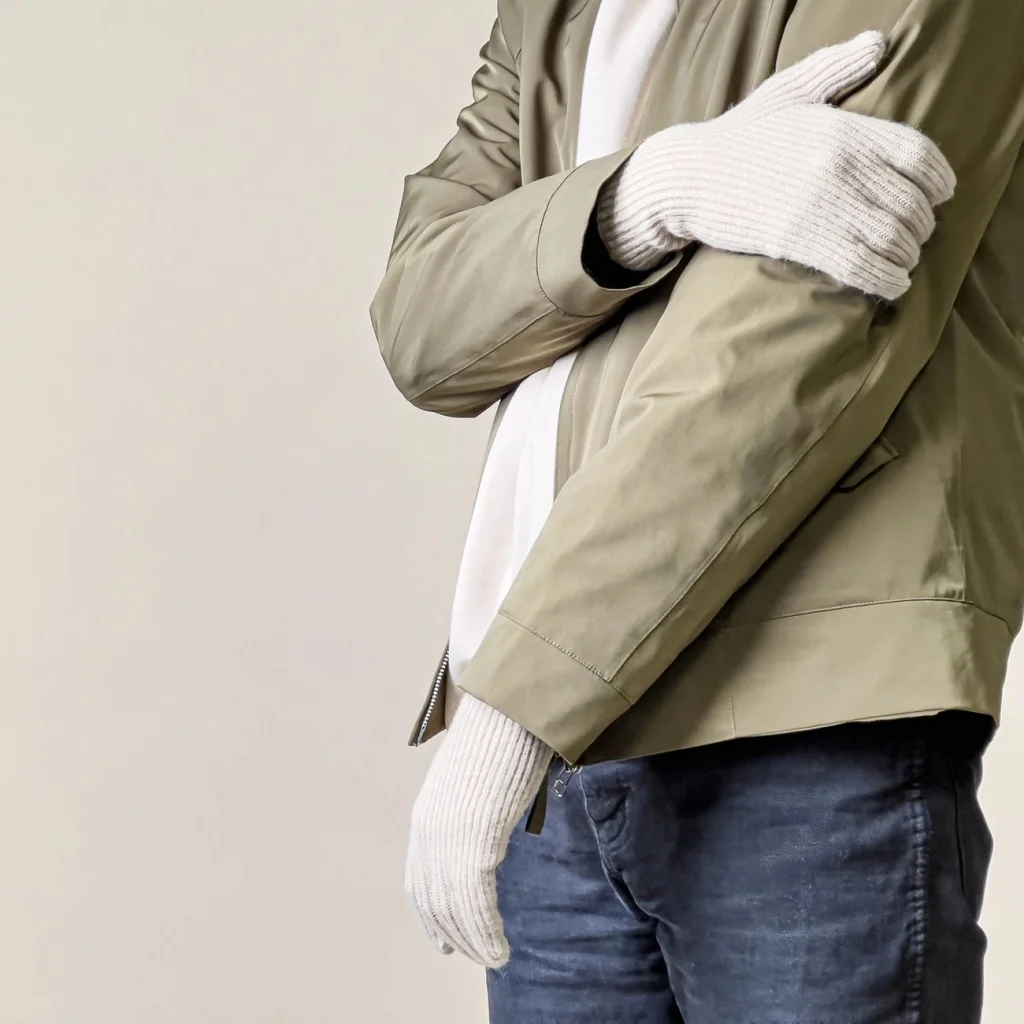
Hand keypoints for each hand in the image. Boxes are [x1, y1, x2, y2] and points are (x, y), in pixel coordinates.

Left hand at [404, 694, 551, 966]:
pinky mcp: (474, 844)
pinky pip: (475, 904)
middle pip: (433, 900)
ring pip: (453, 909)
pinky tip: (500, 949)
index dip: (429, 913)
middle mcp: (430, 831)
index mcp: (428, 814)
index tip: (443, 939)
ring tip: (494, 957)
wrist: (508, 713)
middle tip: (473, 954)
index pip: (419, 878)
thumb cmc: (501, 736)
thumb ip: (473, 805)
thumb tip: (488, 818)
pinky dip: (486, 933)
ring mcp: (449, 839)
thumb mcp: (476, 779)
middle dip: (453, 933)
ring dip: (474, 941)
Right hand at [598, 31, 956, 299]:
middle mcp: (840, 164)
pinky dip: (887, 279)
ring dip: (906, 256)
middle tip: (915, 237)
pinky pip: (862, 265)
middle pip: (909, 203)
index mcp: (844, 127)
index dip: (939, 180)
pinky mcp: (800, 240)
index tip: (941, 196)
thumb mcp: (787, 92)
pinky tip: (892, 284)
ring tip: (903, 263)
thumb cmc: (738, 137)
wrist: (688, 177)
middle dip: (921, 226)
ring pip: (891, 238)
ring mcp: (821, 204)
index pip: (918, 154)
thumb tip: (879, 44)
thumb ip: (835, 68)